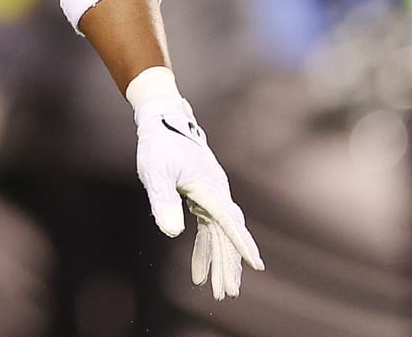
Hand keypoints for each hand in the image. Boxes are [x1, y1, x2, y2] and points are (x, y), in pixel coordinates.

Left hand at [128, 67, 263, 299]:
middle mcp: (216, 193)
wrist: (163, 119)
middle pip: (227, 234)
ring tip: (218, 291)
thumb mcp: (155, 171)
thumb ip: (163, 200)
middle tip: (226, 293)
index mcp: (209, 188)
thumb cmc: (159, 143)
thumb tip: (170, 232)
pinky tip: (198, 271)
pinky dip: (205, 249)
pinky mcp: (202, 196)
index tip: (256, 264)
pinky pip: (209, 228)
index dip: (242, 243)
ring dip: (220, 261)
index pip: (229, 221)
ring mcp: (211, 195)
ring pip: (220, 234)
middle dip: (228, 264)